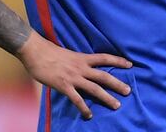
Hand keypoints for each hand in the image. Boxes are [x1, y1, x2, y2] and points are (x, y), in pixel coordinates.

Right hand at [16, 34, 131, 119]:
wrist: (35, 51)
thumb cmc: (47, 50)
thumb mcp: (66, 53)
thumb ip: (74, 61)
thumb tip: (78, 67)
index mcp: (82, 57)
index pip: (104, 58)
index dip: (118, 60)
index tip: (130, 64)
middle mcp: (81, 67)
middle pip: (104, 76)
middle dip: (117, 84)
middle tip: (128, 91)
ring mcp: (73, 77)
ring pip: (95, 88)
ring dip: (107, 98)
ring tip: (117, 105)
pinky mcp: (64, 85)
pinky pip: (77, 99)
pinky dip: (84, 108)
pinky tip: (89, 115)